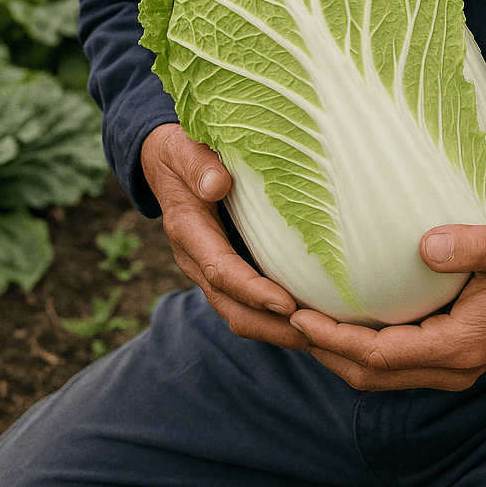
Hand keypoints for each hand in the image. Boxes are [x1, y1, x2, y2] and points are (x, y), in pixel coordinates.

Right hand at [140, 123, 307, 352]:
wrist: (165, 164)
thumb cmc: (180, 152)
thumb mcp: (183, 149)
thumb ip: (198, 165)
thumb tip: (217, 184)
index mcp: (188, 233)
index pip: (222, 271)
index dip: (253, 291)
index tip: (287, 304)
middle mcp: (198, 261)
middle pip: (233, 308)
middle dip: (272, 328)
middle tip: (315, 335)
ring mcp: (212, 270)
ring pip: (241, 314)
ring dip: (277, 331)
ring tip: (320, 337)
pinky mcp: (227, 269)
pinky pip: (249, 304)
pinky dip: (277, 319)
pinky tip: (311, 320)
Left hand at [288, 220, 485, 391]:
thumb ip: (472, 245)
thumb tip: (425, 245)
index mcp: (461, 347)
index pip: (382, 355)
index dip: (336, 338)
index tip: (297, 313)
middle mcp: (450, 367)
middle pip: (369, 373)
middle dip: (321, 349)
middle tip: (278, 318)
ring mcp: (446, 366)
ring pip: (375, 372)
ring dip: (333, 351)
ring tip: (293, 320)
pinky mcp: (442, 355)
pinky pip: (388, 360)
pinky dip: (355, 345)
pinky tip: (333, 316)